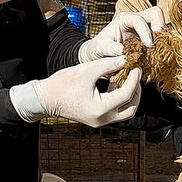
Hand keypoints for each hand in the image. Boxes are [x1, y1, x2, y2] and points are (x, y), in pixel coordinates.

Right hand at [9, 56, 142, 127]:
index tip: (136, 67)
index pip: (125, 94)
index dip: (134, 79)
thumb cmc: (63, 84)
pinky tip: (118, 85)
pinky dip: (121, 100)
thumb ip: (108, 65)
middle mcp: (102, 119)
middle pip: (131, 109)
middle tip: (136, 75)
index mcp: (100, 108)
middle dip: (137, 92)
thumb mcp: (87, 70)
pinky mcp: (97, 119)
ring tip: (130, 80)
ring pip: (125, 113)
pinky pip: (115, 112)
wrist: (45, 99)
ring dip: (131, 98)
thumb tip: (125, 59)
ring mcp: (100, 122)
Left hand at [78, 7, 166, 62]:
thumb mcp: (101, 48)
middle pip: (155, 14)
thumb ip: (111, 48)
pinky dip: (161, 48)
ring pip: (161, 25)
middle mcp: (136, 21)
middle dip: (160, 26)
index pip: (138, 20)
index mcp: (124, 19)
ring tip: (159, 54)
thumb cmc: (99, 48)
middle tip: (159, 44)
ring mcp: (144, 29)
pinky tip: (156, 60)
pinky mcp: (148, 39)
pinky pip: (160, 39)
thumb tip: (123, 51)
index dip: (145, 32)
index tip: (149, 46)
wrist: (100, 54)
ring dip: (162, 39)